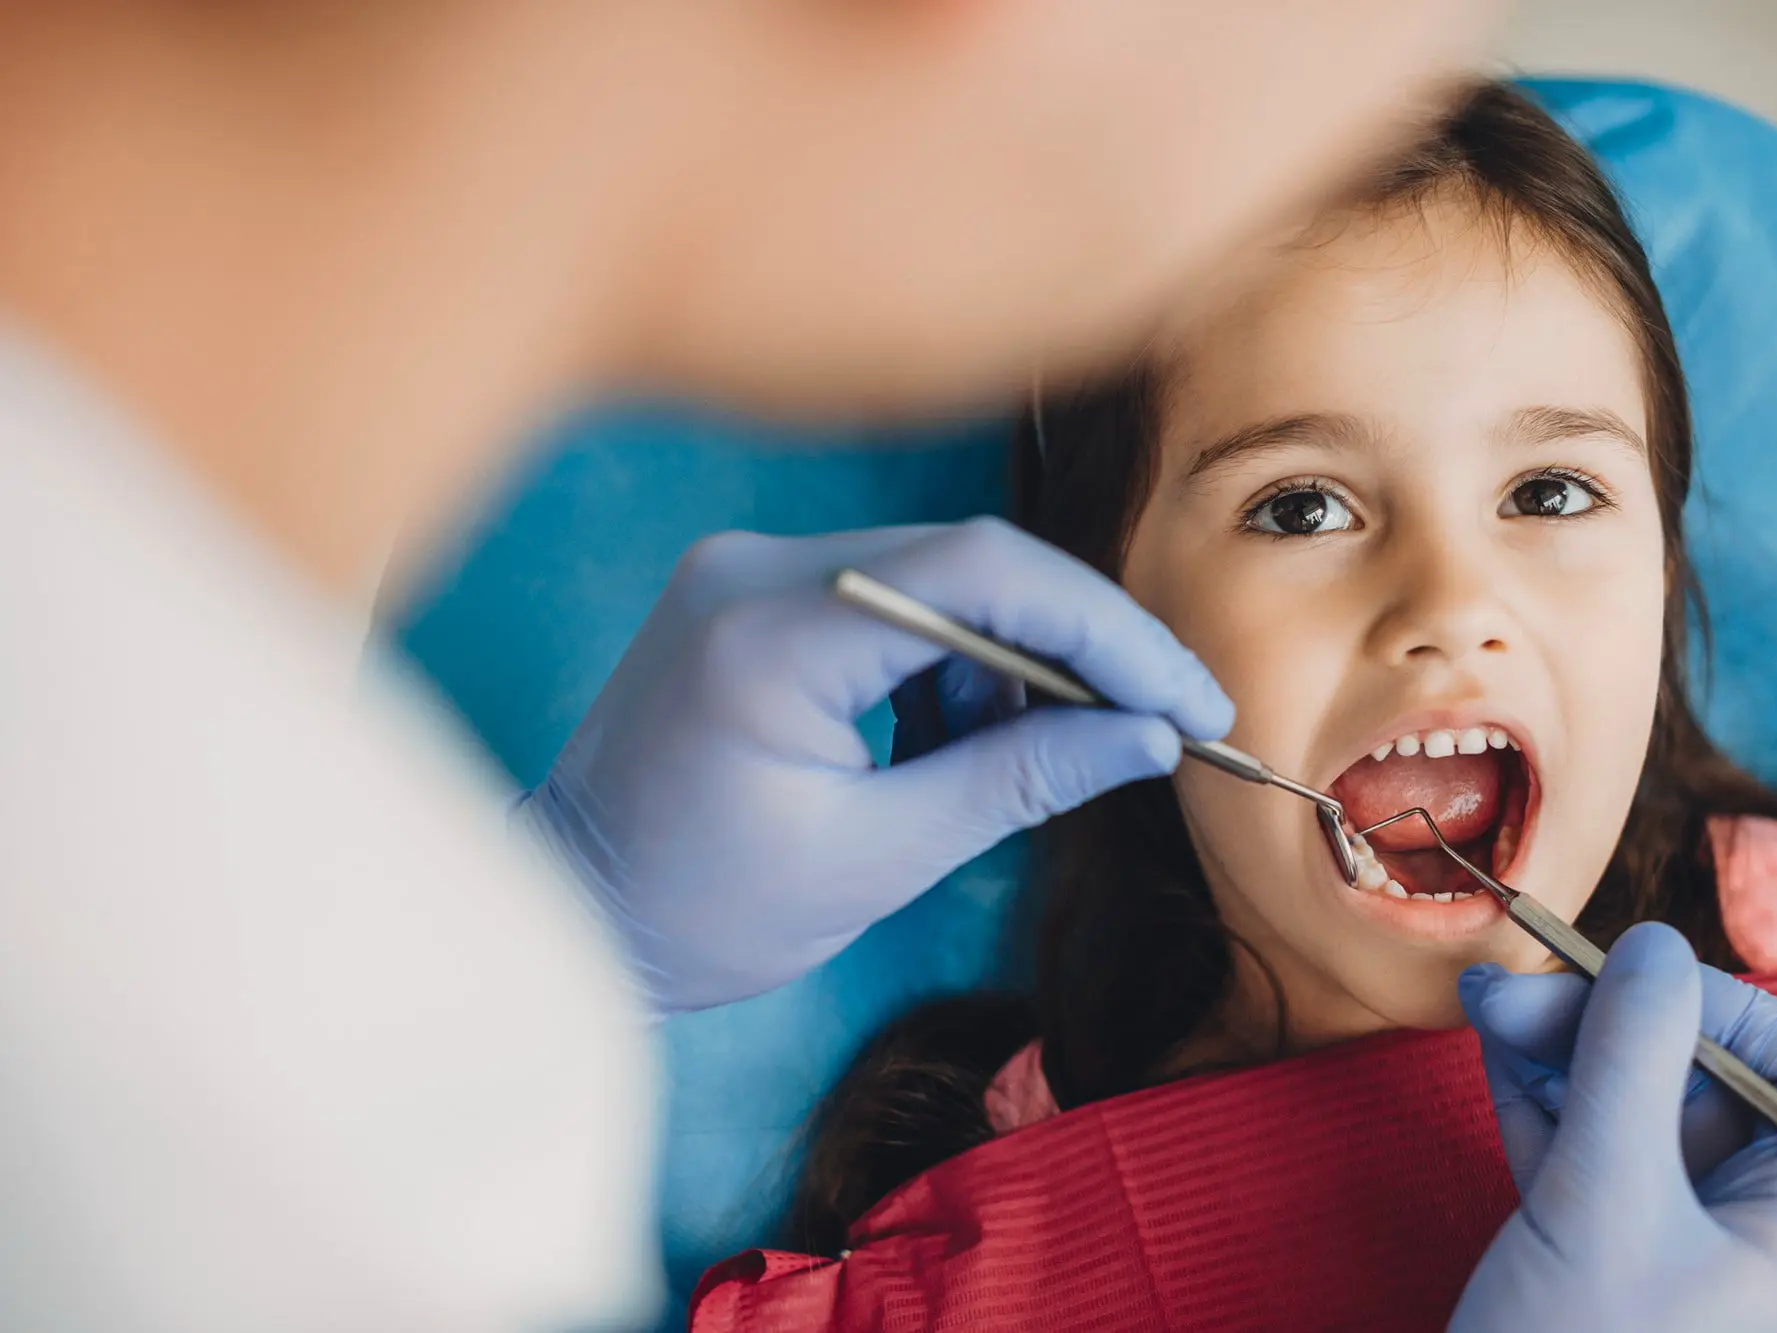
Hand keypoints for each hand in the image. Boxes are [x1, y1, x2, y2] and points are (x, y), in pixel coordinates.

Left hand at [522, 518, 1230, 1011]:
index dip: (1107, 632)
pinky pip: (892, 598)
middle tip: (1160, 720)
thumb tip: (1148, 738)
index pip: (980, 576)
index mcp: (770, 634)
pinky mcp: (752, 591)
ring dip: (1011, 661)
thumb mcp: (880, 858)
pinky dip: (950, 663)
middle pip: (970, 560)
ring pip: (940, 576)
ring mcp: (747, 569)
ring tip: (1019, 760)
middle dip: (1078, 646)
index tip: (1186, 699)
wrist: (576, 914)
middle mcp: (754, 568)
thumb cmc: (705, 912)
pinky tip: (948, 742)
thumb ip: (1020, 781)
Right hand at [1450, 924, 1776, 1332]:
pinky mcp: (1588, 1242)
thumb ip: (1630, 1063)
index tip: (1630, 992)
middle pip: (1698, 1071)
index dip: (1729, 1010)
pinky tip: (1488, 1047)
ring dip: (1554, 1044)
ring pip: (1623, 1098)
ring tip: (1483, 1005)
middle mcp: (1739, 1222)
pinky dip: (1531, 1089)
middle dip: (1606, 1019)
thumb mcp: (1606, 1203)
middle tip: (1512, 991)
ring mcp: (1660, 1233)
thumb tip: (1655, 943)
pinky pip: (1573, 1138)